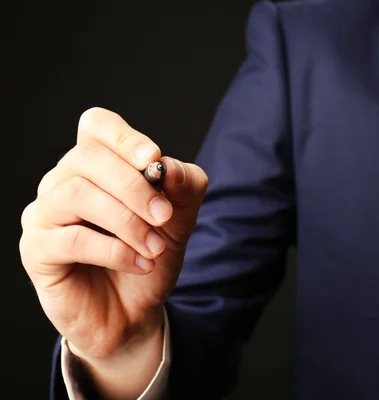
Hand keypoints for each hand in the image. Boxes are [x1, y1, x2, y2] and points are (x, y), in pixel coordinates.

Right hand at [19, 107, 207, 360]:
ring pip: (77, 194)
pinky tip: (140, 263)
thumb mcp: (179, 219)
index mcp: (98, 165)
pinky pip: (70, 239)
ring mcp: (46, 214)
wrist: (134, 310)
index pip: (97, 126)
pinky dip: (114, 250)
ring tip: (155, 248)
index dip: (123, 137)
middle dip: (134, 186)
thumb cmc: (150, 254)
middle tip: (164, 215)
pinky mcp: (37, 250)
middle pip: (87, 157)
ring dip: (127, 222)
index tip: (153, 158)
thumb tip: (170, 166)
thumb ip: (183, 188)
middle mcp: (64, 181)